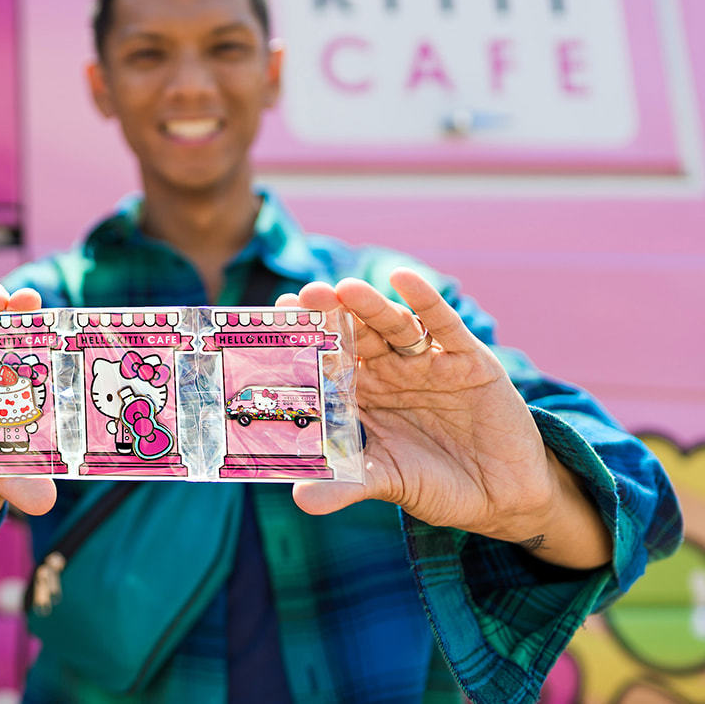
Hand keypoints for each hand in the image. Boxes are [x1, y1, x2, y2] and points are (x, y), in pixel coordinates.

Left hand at [286, 268, 611, 568]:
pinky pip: (444, 326)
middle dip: (333, 313)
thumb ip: (347, 485)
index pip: (328, 359)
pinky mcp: (469, 361)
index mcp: (363, 394)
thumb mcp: (389, 482)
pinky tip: (405, 279)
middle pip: (357, 334)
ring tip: (346, 289)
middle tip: (306, 294)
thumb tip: (300, 500)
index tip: (277, 316)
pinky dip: (426, 301)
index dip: (305, 339)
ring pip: (394, 327)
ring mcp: (428, 363)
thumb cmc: (436, 484)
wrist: (502, 496)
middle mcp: (391, 371)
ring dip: (371, 306)